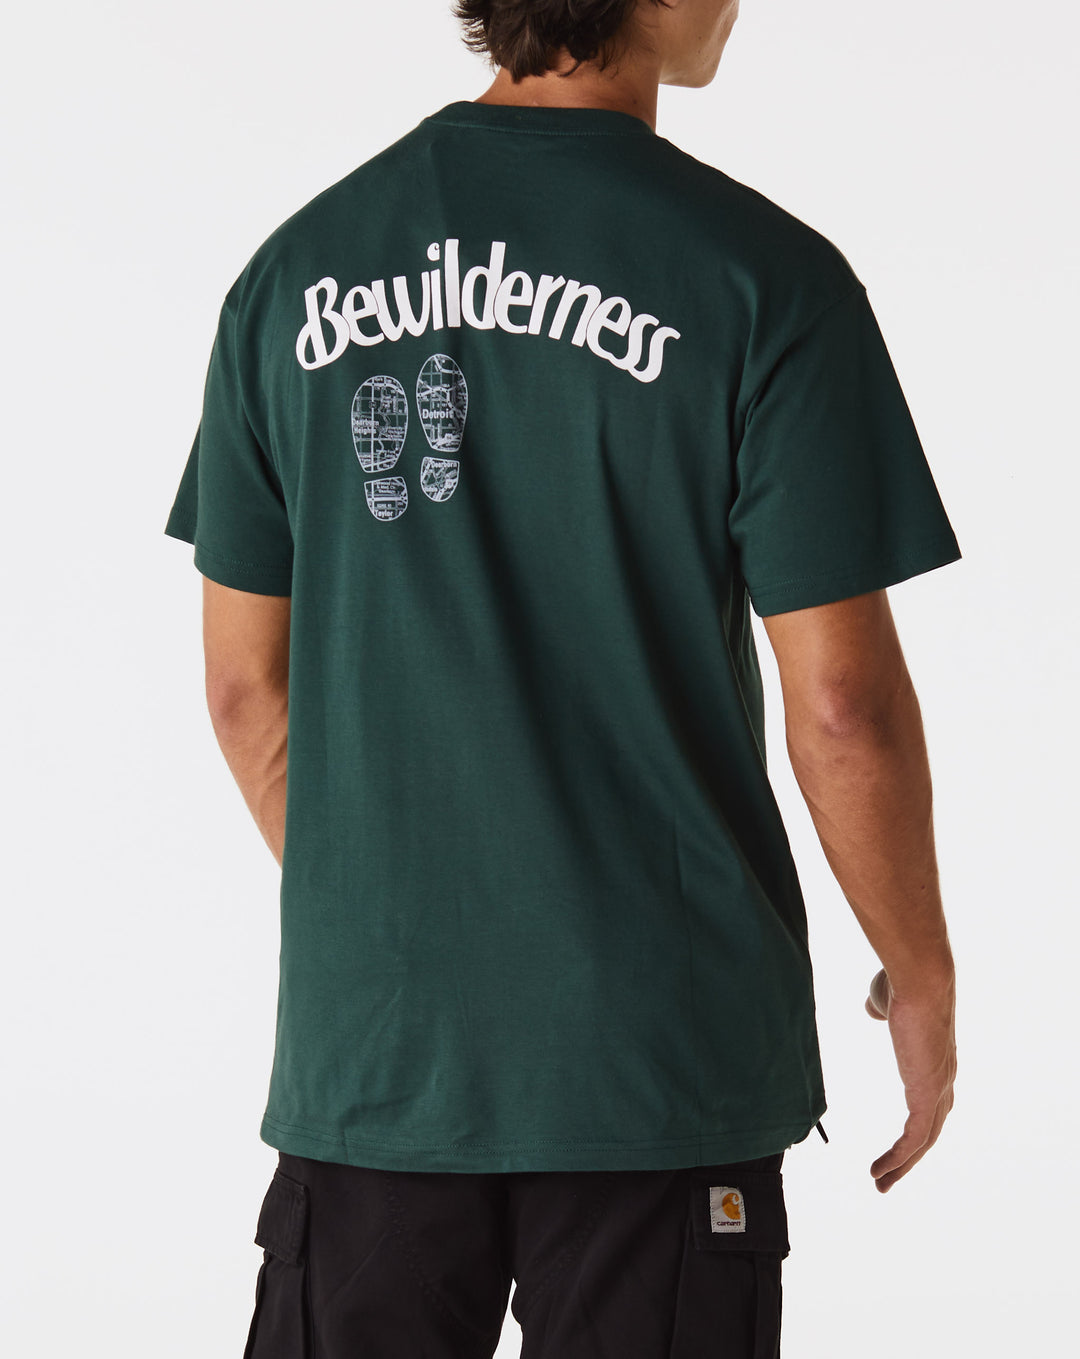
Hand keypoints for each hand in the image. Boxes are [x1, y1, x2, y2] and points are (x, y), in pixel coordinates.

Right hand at [864, 965, 956, 1192]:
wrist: (919, 981)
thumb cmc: (903, 984)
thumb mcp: (886, 1000)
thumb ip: (881, 1009)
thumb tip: (872, 1009)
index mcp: (934, 1060)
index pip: (930, 1103)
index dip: (916, 1123)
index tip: (900, 1141)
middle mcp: (943, 1080)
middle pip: (931, 1129)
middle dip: (910, 1155)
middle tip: (889, 1175)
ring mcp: (938, 1088)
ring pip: (924, 1139)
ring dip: (903, 1164)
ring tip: (880, 1182)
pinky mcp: (928, 1094)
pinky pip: (916, 1137)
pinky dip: (899, 1157)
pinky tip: (881, 1170)